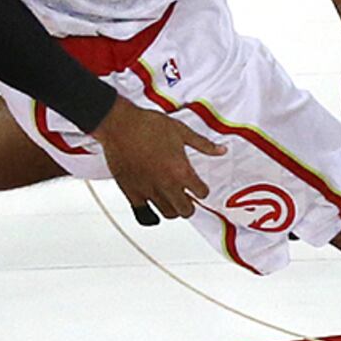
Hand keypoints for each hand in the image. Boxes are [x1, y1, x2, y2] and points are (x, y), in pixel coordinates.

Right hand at [93, 103, 225, 221]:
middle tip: (188, 197)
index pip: (202, 192)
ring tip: (172, 199)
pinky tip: (153, 208)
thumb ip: (203, 144)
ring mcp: (149, 191)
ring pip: (168, 214)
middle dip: (190, 205)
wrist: (120, 125)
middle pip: (187, 210)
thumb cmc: (147, 125)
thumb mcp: (181, 131)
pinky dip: (151, 214)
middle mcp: (167, 185)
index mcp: (181, 171)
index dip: (202, 189)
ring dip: (173, 209)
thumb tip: (221, 150)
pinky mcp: (132, 193)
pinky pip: (145, 215)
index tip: (199, 187)